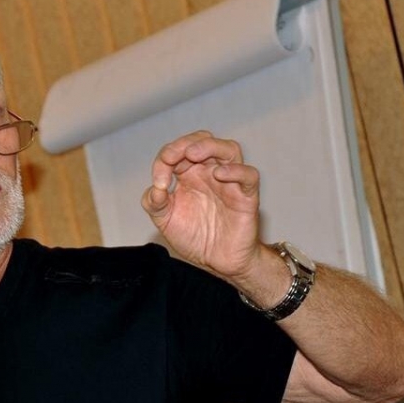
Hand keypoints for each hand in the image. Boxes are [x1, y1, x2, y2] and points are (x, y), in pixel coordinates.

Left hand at [141, 131, 262, 280]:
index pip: (177, 152)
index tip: (158, 183)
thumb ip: (155, 204)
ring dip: (210, 146)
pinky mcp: (246, 196)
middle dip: (184, 143)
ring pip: (228, 149)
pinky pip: (249, 175)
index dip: (164, 159)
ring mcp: (229, 182)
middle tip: (171, 157)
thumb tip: (154, 190)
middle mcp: (209, 173)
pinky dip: (236, 170)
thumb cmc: (195, 237)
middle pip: (203, 140)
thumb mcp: (166, 221)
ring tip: (193, 154)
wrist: (217, 262)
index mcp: (189, 174)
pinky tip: (219, 175)